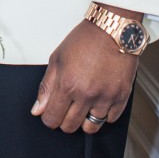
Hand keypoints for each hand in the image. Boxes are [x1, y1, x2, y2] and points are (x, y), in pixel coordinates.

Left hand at [31, 16, 138, 133]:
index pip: (52, 118)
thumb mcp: (57, 58)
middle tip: (67, 107)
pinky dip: (103, 114)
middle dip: (64, 120)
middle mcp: (86, 94)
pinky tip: (99, 100)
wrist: (112, 29)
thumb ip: (46, 87)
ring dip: (84, 120)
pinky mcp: (121, 97)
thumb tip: (38, 110)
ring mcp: (105, 97)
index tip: (51, 111)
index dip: (49, 117)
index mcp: (67, 84)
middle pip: (70, 126)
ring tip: (84, 105)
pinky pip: (110, 119)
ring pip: (91, 127)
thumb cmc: (84, 40)